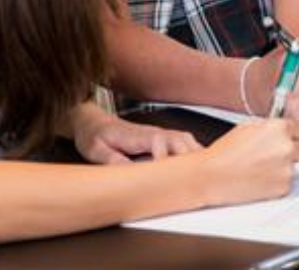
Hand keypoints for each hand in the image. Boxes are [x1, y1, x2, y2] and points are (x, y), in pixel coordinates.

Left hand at [70, 103, 199, 163]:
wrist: (94, 123)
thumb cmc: (95, 136)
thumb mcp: (96, 150)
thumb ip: (112, 160)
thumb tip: (130, 174)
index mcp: (139, 135)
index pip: (161, 141)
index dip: (166, 157)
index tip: (165, 174)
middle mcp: (155, 133)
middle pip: (182, 141)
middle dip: (189, 159)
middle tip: (193, 179)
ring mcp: (161, 135)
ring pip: (187, 141)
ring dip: (195, 155)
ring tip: (200, 174)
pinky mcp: (162, 139)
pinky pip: (184, 143)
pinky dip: (193, 153)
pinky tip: (195, 166)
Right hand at [201, 119, 298, 206]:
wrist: (211, 176)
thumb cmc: (225, 152)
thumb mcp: (249, 127)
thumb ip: (271, 127)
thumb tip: (282, 128)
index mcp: (280, 128)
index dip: (290, 136)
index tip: (285, 140)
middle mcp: (286, 147)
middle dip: (291, 152)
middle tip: (273, 157)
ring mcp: (286, 168)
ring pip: (294, 167)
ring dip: (283, 168)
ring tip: (260, 169)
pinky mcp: (282, 187)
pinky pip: (287, 183)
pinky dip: (276, 183)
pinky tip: (259, 180)